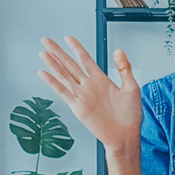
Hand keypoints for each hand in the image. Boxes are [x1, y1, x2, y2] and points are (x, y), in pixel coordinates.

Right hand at [37, 38, 142, 157]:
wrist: (125, 136)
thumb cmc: (130, 116)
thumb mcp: (132, 88)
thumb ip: (123, 68)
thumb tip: (118, 50)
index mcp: (101, 80)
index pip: (85, 59)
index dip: (76, 48)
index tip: (68, 38)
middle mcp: (89, 86)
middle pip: (70, 64)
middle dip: (58, 52)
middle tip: (46, 41)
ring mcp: (82, 96)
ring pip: (64, 75)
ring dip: (53, 64)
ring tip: (43, 53)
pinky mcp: (78, 107)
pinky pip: (63, 92)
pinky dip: (52, 82)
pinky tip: (43, 73)